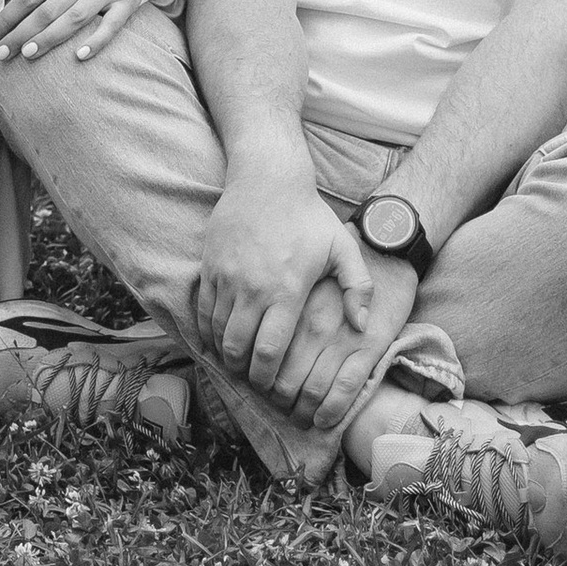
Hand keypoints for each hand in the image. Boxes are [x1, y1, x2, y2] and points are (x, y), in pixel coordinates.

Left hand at [0, 0, 151, 64]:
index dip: (8, 16)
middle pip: (47, 10)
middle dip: (21, 33)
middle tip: (1, 52)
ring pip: (75, 19)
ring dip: (49, 39)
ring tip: (27, 54)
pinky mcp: (128, 0)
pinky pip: (113, 25)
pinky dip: (97, 42)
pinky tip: (79, 56)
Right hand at [191, 170, 371, 394]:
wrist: (268, 178)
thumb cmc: (309, 216)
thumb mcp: (343, 248)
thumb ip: (359, 288)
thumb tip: (363, 327)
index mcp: (287, 289)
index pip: (269, 351)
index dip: (268, 377)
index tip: (274, 387)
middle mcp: (253, 287)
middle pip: (238, 349)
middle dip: (245, 373)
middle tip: (256, 381)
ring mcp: (228, 277)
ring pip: (217, 333)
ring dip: (226, 354)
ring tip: (239, 362)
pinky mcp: (210, 267)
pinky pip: (203, 311)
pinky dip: (209, 331)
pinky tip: (220, 338)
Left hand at [273, 250, 422, 429]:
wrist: (381, 251)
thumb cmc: (335, 271)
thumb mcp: (301, 283)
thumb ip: (280, 313)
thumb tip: (254, 348)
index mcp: (293, 309)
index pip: (267, 359)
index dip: (260, 384)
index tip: (262, 392)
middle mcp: (313, 325)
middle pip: (284, 380)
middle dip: (278, 403)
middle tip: (279, 409)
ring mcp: (342, 337)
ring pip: (313, 389)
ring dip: (302, 412)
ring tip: (299, 418)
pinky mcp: (369, 346)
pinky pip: (346, 387)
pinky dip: (332, 410)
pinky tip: (323, 420)